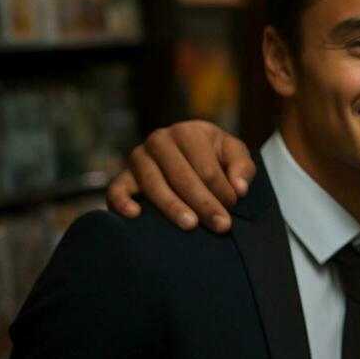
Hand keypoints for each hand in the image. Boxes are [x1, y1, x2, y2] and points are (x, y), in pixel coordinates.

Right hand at [105, 121, 255, 232]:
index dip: (222, 191)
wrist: (186, 151)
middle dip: (204, 204)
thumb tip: (239, 189)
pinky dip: (122, 202)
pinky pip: (116, 190)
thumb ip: (242, 167)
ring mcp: (138, 158)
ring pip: (154, 185)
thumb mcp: (233, 153)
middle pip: (182, 178)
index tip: (233, 207)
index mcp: (187, 132)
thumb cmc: (213, 154)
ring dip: (172, 207)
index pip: (207, 168)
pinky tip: (135, 215)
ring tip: (190, 226)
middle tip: (221, 226)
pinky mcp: (122, 176)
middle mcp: (159, 141)